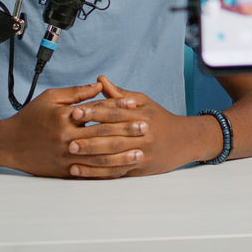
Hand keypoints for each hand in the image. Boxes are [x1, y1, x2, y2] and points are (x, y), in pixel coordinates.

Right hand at [0, 81, 145, 178]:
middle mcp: (66, 137)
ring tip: (140, 153)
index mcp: (64, 117)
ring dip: (122, 156)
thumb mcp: (50, 98)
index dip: (118, 108)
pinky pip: (90, 173)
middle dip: (126, 131)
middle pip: (102, 134)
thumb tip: (100, 85)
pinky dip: (107, 172)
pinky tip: (121, 170)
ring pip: (99, 157)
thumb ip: (76, 92)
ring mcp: (66, 157)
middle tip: (146, 128)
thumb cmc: (30, 118)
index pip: (97, 111)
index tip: (136, 106)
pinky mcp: (64, 171)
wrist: (9, 144)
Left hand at [67, 75, 206, 176]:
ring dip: (90, 155)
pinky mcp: (139, 168)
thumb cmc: (159, 118)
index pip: (114, 112)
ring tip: (70, 153)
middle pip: (112, 135)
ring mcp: (141, 153)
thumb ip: (119, 94)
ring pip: (112, 155)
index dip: (94, 111)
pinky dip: (96, 172)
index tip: (75, 111)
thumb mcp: (143, 102)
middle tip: (67, 135)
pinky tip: (80, 171)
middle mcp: (142, 134)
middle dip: (88, 135)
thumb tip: (99, 79)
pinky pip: (115, 172)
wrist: (184, 141)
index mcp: (141, 115)